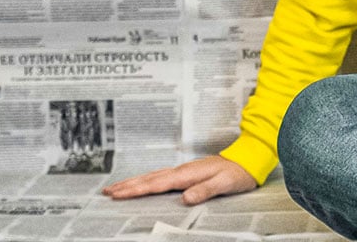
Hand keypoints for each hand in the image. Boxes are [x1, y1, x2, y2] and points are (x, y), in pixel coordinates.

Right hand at [102, 155, 255, 204]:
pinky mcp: (188, 173)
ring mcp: (184, 170)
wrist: (249, 160)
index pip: (157, 184)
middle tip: (107, 192)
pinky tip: (144, 184)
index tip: (118, 194)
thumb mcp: (224, 183)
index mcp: (188, 174)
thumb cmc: (238, 173)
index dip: (136, 190)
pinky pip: (161, 177)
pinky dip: (148, 181)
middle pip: (150, 179)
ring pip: (154, 177)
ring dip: (134, 182)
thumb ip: (205, 190)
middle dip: (128, 185)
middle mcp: (183, 170)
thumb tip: (185, 198)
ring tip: (117, 187)